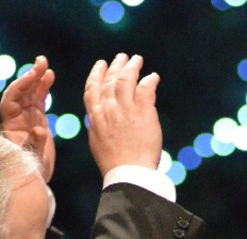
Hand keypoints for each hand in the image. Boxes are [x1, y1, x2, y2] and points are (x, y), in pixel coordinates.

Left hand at [0, 55, 55, 182]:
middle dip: (29, 76)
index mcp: (10, 125)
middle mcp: (16, 118)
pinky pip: (39, 99)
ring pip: (30, 93)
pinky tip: (50, 75)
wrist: (33, 177)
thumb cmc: (29, 169)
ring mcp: (26, 117)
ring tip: (45, 64)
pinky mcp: (37, 119)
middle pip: (20, 91)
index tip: (31, 76)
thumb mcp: (31, 159)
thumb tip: (39, 130)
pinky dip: (43, 87)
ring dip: (37, 78)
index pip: (10, 100)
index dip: (19, 86)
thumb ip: (34, 144)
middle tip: (40, 62)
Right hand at [83, 53, 161, 177]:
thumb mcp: (97, 142)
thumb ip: (98, 125)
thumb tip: (96, 116)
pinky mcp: (143, 112)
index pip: (92, 89)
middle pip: (110, 80)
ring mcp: (126, 109)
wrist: (128, 173)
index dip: (96, 74)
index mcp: (95, 117)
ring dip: (132, 67)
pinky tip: (153, 77)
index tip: (101, 64)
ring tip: (137, 59)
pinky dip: (150, 80)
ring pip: (127, 79)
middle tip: (122, 57)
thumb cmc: (114, 164)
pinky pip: (146, 88)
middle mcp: (109, 109)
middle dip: (116, 66)